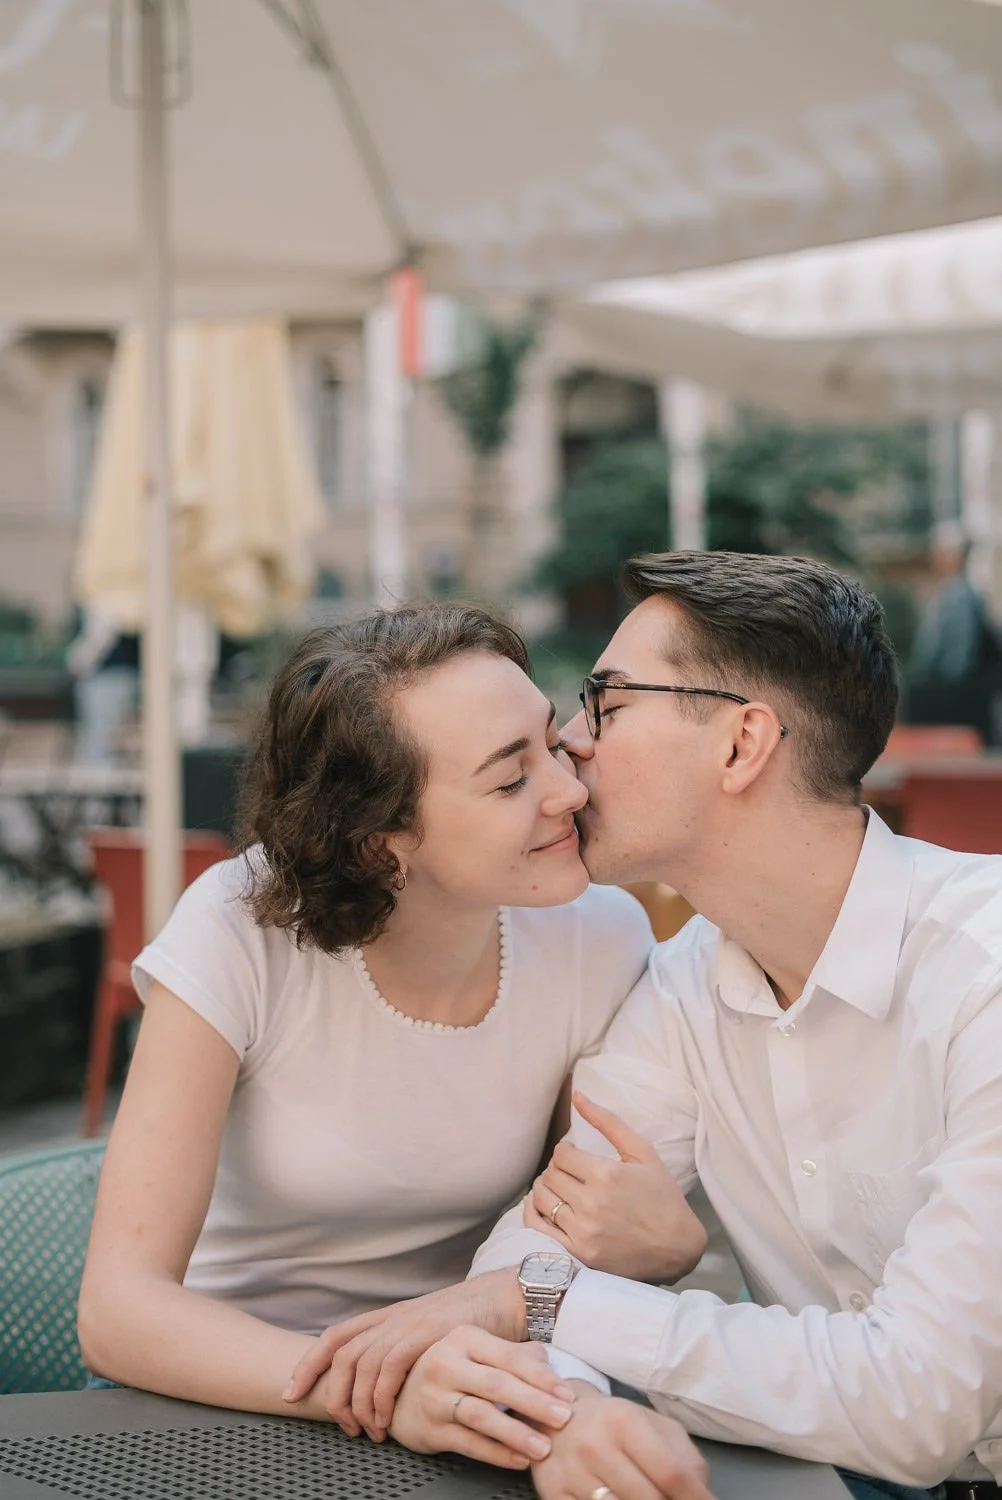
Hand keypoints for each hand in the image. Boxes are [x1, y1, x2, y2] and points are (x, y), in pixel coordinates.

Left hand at [282, 1269, 524, 1437]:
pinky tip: (387, 1417)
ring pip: (363, 1362)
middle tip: (340, 1426)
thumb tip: (380, 1383)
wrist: (507, 1297)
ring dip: (359, 1402)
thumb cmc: (473, 1323)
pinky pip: (391, 1365)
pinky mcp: (429, 1331)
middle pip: (342, 1351)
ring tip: (369, 1431)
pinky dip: (382, 1395)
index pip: (337, 1336)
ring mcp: (410, 1322)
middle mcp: (393, 1317)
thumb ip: (405, 1350)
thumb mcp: (430, 1334)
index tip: (292, 1391)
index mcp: (390, 1316)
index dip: (309, 1362)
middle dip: (330, 1391)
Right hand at [389, 1326, 575, 1468]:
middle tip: (564, 1419)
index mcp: (464, 1338)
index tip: (567, 1394)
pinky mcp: (429, 1429)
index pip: (509, 1357)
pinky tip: (519, 1460)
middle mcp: (446, 1363)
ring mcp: (435, 1397)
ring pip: (481, 1415)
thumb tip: (547, 1361)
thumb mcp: (478, 1352)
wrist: (398, 1394)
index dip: (541, 1377)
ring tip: (544, 1447)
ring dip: (516, 1433)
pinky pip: (469, 1443)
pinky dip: (497, 1453)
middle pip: (497, 1385)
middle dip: (534, 1403)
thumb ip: (514, 1354)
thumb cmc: (451, 1370)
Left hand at [525, 1092, 706, 1281]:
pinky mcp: (579, 1254)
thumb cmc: (662, 1196)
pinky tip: (546, 1207)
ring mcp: (584, 1232)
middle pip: (550, 1175)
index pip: (561, 1154)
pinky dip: (534, 1214)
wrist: (677, 1247)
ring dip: (546, 1190)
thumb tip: (577, 1095)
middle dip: (557, 1169)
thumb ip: (607, 1121)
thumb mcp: (642, 1152)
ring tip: (561, 1189)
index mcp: (606, 1175)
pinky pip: (538, 1229)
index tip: (575, 1156)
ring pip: (542, 1199)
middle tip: (570, 1173)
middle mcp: (592, 1204)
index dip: (566, 1151)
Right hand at [531, 1384, 714, 1499]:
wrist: (554, 1414)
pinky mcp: (553, 1493)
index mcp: (624, 1421)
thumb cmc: (613, 1424)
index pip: (670, 1473)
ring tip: (644, 1498)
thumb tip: (702, 1495)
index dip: (695, 1498)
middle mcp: (594, 1445)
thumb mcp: (652, 1424)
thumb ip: (683, 1456)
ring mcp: (571, 1472)